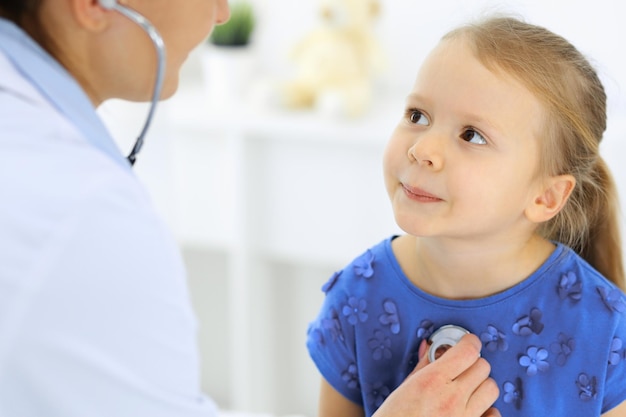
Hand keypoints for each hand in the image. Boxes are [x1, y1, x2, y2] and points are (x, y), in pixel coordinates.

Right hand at [373, 334, 500, 416]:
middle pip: (483, 367)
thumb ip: (423, 366)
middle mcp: (452, 399)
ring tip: (466, 389)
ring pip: (491, 389)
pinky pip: (494, 414)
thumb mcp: (404, 389)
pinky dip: (487, 410)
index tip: (468, 342)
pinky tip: (473, 409)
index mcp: (432, 382)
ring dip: (481, 385)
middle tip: (462, 367)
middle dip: (473, 363)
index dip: (469, 342)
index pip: (468, 351)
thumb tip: (431, 347)